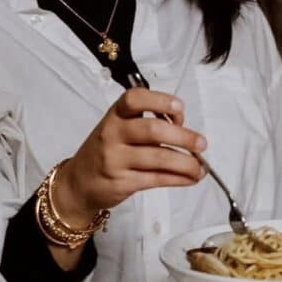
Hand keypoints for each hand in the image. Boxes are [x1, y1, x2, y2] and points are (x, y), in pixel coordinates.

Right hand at [55, 88, 206, 225]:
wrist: (79, 182)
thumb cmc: (109, 150)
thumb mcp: (121, 128)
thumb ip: (149, 124)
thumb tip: (187, 132)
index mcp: (116, 114)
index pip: (134, 99)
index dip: (160, 101)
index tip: (180, 109)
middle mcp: (113, 133)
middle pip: (152, 130)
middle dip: (183, 136)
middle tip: (202, 143)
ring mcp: (115, 159)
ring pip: (158, 157)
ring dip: (186, 163)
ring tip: (200, 167)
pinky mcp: (122, 182)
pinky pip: (156, 179)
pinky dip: (179, 178)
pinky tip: (191, 178)